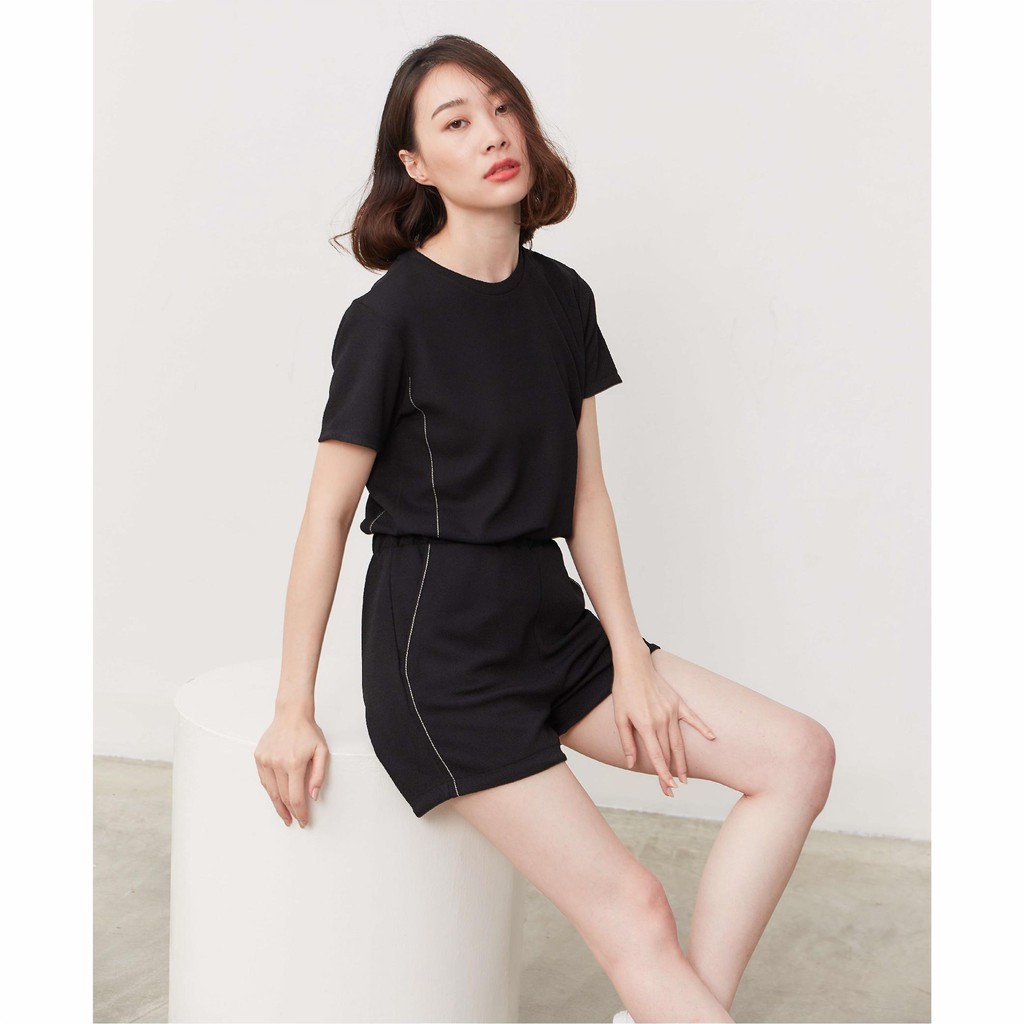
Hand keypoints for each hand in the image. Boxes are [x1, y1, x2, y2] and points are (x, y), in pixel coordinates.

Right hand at [253, 707, 328, 826]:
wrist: (291, 714)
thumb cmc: (308, 732)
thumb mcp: (322, 751)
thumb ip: (318, 775)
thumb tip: (312, 795)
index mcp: (294, 763)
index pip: (295, 797)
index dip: (300, 813)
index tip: (303, 821)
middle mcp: (277, 763)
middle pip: (282, 797)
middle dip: (289, 812)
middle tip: (294, 821)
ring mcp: (265, 760)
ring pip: (271, 791)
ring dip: (277, 805)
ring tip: (284, 815)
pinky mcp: (259, 757)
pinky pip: (264, 780)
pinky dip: (270, 791)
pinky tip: (276, 797)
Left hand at [611, 653, 716, 797]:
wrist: (634, 666)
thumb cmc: (624, 691)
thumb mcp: (619, 717)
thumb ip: (627, 741)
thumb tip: (631, 763)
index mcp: (646, 725)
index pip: (656, 755)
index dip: (662, 773)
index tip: (668, 787)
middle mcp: (661, 720)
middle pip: (668, 752)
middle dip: (671, 773)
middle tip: (672, 790)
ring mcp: (672, 711)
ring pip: (679, 741)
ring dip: (683, 761)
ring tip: (685, 778)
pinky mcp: (678, 703)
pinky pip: (693, 718)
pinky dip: (703, 728)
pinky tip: (712, 738)